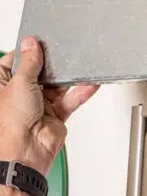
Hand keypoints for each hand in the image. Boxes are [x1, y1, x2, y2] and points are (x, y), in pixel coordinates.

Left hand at [0, 37, 98, 195]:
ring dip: (68, 79)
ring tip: (80, 67)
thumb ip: (29, 62)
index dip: (28, 52)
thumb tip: (31, 44)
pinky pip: (70, 99)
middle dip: (52, 65)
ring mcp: (39, 104)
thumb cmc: (9, 124)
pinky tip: (89, 83)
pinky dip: (81, 92)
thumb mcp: (19, 83)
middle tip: (63, 53)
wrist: (25, 153)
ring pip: (57, 85)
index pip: (16, 61)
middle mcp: (20, 94)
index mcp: (3, 85)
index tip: (40, 42)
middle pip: (40, 72)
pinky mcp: (55, 114)